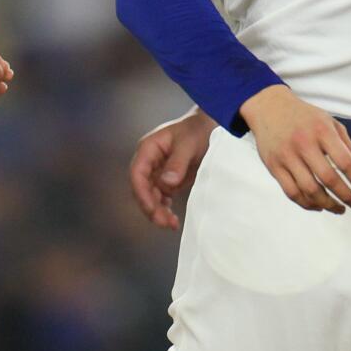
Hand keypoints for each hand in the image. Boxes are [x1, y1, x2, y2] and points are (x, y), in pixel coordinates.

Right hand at [129, 106, 212, 230]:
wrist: (213, 126)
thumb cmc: (199, 130)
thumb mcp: (189, 144)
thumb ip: (177, 162)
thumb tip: (167, 183)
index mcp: (149, 148)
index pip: (137, 174)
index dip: (142, 193)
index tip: (152, 209)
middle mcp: (150, 161)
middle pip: (142, 188)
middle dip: (150, 207)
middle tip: (164, 223)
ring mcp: (158, 170)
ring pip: (151, 195)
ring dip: (157, 211)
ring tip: (171, 224)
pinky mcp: (169, 178)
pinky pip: (161, 197)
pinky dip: (164, 208)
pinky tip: (173, 218)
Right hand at [237, 85, 350, 213]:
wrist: (269, 108)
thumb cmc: (302, 116)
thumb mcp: (329, 121)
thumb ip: (346, 144)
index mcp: (322, 131)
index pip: (345, 162)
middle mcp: (304, 144)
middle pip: (328, 179)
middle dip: (346, 197)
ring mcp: (286, 156)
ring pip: (309, 190)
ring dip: (328, 204)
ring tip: (339, 208)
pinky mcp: (274, 167)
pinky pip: (291, 192)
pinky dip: (307, 204)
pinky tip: (317, 205)